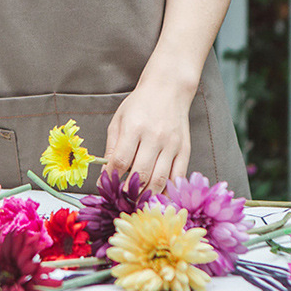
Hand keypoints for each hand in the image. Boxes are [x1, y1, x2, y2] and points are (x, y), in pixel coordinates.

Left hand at [102, 75, 191, 194]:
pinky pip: (177, 177)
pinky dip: (167, 191)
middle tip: (121, 200)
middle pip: (141, 173)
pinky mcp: (185, 150)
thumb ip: (112, 147)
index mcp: (134, 127)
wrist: (169, 89)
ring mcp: (172, 145)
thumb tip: (105, 174)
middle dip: (128, 192)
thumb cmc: (140, 104)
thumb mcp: (119, 120)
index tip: (105, 187)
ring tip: (137, 201)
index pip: (120, 161)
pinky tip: (158, 195)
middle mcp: (154, 137)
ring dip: (147, 195)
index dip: (111, 178)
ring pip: (159, 179)